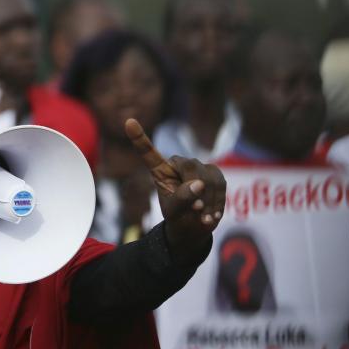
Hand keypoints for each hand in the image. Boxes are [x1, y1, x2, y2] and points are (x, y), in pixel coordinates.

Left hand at [125, 119, 225, 256]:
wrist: (195, 225)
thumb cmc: (179, 216)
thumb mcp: (175, 211)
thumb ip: (182, 198)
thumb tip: (199, 184)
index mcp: (160, 171)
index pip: (148, 152)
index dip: (139, 138)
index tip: (129, 122)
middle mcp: (178, 163)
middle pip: (190, 167)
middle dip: (196, 190)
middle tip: (196, 210)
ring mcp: (197, 166)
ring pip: (208, 177)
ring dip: (208, 200)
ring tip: (203, 219)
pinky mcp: (213, 172)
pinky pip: (219, 183)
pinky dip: (218, 201)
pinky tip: (213, 215)